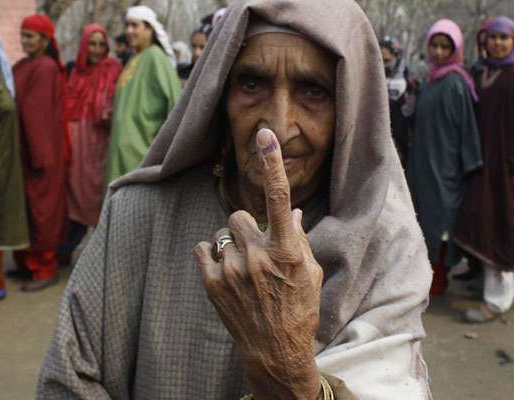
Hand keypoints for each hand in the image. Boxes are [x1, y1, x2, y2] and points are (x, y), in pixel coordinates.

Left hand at [194, 129, 322, 399]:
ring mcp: (232, 270)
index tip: (265, 135)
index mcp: (287, 251)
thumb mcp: (309, 273)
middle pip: (240, 215)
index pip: (279, 198)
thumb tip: (295, 212)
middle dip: (248, 227)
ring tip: (244, 268)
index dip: (272, 164)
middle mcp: (258, 256)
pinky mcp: (212, 282)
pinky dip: (214, 256)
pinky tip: (228, 273)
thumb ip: (299, 239)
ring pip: (224, 233)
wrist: (275, 350)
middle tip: (257, 249)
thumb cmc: (299, 309)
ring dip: (233, 244)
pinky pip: (204, 248)